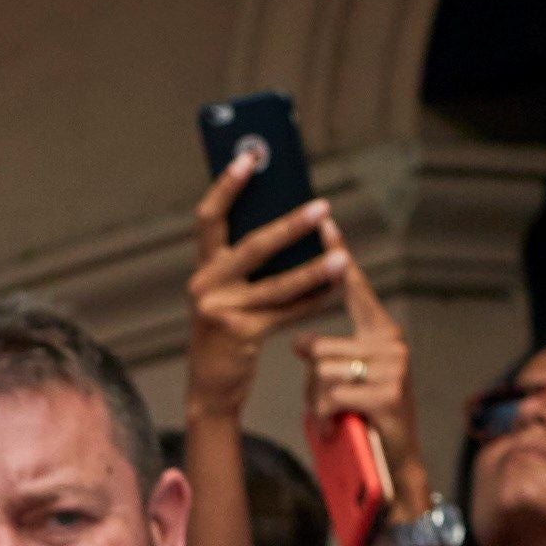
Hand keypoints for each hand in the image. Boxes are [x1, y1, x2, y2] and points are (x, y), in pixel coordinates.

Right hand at [185, 145, 347, 425]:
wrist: (211, 388)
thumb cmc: (226, 333)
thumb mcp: (227, 294)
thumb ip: (247, 264)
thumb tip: (294, 224)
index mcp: (202, 269)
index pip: (209, 218)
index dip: (227, 185)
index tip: (250, 157)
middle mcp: (206, 286)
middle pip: (252, 246)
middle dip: (290, 225)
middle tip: (323, 207)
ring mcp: (222, 312)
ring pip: (277, 283)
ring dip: (315, 268)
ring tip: (342, 254)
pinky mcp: (241, 335)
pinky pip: (287, 312)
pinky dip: (314, 300)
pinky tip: (336, 287)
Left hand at [296, 252, 420, 511]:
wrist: (395, 465)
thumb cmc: (365, 418)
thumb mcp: (345, 379)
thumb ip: (328, 354)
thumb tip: (300, 342)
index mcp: (382, 332)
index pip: (354, 289)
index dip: (339, 258)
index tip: (325, 224)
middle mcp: (392, 343)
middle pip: (317, 347)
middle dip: (312, 381)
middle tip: (330, 402)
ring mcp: (392, 369)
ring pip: (320, 374)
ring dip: (317, 403)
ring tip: (337, 416)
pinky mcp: (386, 396)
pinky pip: (331, 397)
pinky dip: (326, 418)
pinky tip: (340, 428)